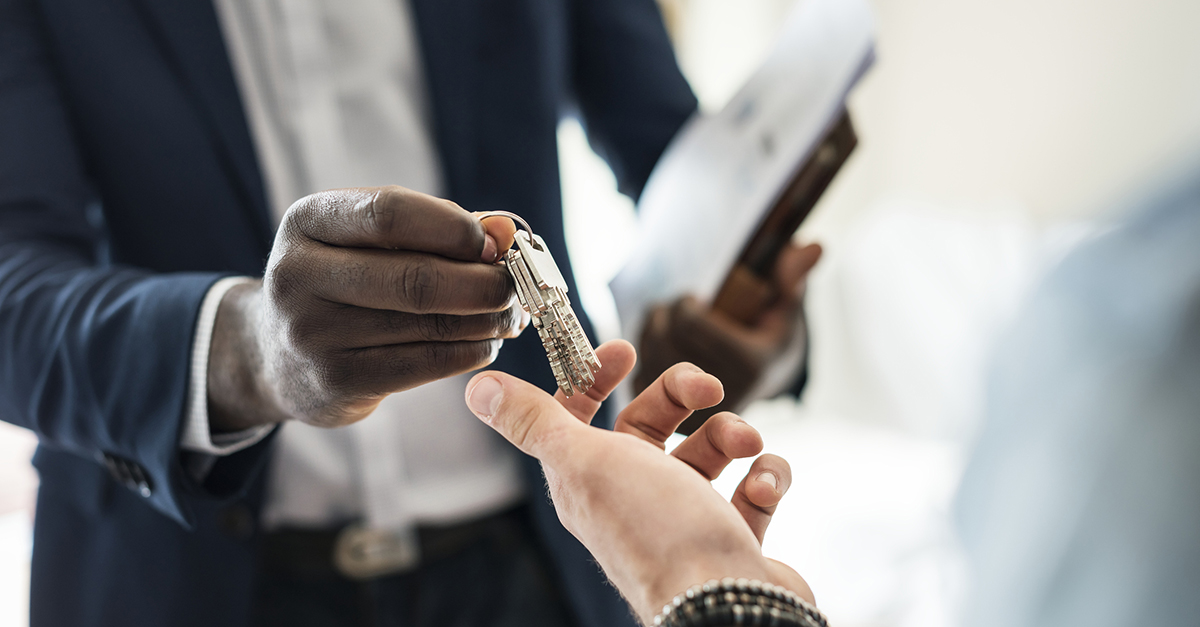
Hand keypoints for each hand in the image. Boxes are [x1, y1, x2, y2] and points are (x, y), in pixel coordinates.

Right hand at [207, 186, 524, 429]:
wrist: (275, 354)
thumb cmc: (344, 282)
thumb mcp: (367, 241)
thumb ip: (434, 229)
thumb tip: (503, 231)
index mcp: (307, 221)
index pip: (390, 212)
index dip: (454, 228)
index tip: (496, 243)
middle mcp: (298, 275)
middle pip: (415, 278)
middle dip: (482, 283)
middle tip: (515, 287)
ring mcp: (312, 333)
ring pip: (426, 325)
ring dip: (485, 320)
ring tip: (509, 315)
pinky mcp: (335, 381)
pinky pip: (423, 364)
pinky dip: (469, 352)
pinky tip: (486, 343)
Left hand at [465, 340, 811, 622]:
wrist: (725, 604)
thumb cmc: (655, 530)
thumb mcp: (583, 461)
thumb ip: (534, 421)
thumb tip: (477, 387)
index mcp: (588, 478)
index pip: (579, 416)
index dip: (594, 378)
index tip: (625, 351)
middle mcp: (632, 498)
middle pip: (650, 424)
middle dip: (681, 395)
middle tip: (709, 389)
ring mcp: (684, 519)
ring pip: (708, 451)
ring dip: (731, 434)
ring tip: (747, 445)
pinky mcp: (730, 538)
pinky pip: (752, 489)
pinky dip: (765, 477)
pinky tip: (764, 485)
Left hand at [636, 243, 821, 431]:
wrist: (760, 384)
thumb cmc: (771, 336)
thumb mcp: (785, 308)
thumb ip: (792, 277)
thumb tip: (814, 246)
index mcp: (750, 365)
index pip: (689, 321)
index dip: (684, 302)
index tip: (694, 298)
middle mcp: (722, 393)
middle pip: (664, 335)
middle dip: (666, 313)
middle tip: (677, 308)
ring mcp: (695, 412)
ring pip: (647, 354)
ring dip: (651, 330)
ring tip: (669, 323)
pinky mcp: (672, 421)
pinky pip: (639, 376)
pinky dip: (644, 356)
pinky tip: (659, 347)